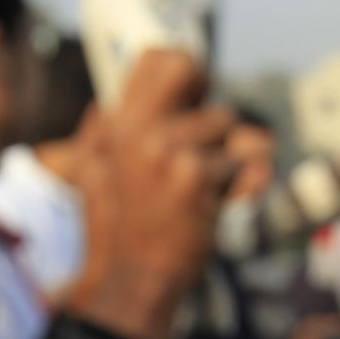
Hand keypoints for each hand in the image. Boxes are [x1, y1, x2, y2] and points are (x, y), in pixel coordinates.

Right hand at [65, 49, 236, 338]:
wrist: (133, 280)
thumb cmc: (122, 232)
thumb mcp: (95, 176)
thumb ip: (101, 136)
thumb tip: (103, 104)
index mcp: (116, 123)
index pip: (158, 58)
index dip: (186, 72)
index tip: (194, 97)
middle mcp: (138, 127)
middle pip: (193, 71)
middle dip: (206, 100)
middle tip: (208, 144)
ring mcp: (166, 148)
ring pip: (227, 126)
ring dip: (225, 159)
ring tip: (200, 195)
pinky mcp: (195, 175)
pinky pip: (243, 162)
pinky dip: (241, 187)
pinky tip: (216, 209)